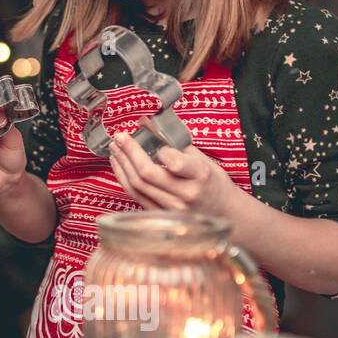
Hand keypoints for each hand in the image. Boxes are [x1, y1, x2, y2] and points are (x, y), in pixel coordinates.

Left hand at [108, 129, 237, 216]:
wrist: (223, 211)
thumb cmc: (212, 181)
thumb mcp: (202, 158)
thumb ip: (175, 143)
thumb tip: (148, 123)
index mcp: (199, 176)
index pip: (174, 162)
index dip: (159, 149)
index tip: (152, 137)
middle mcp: (185, 194)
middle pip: (147, 174)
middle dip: (129, 152)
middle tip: (119, 137)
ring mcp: (172, 207)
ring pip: (137, 185)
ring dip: (122, 164)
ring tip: (115, 148)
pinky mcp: (161, 215)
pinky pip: (136, 195)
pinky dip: (123, 178)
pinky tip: (120, 165)